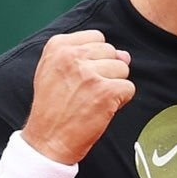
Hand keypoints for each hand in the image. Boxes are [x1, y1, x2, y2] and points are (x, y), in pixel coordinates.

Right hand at [23, 31, 134, 164]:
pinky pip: (129, 88)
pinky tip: (103, 109)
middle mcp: (73, 55)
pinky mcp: (106, 91)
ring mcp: (90, 73)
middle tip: (88, 92)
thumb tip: (124, 54)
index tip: (84, 76)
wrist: (47, 139)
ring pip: (122, 68)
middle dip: (107, 71)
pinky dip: (121, 101)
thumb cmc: (52, 108)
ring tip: (94, 100)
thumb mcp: (55, 72)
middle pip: (111, 52)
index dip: (96, 58)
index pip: (97, 38)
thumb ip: (87, 56)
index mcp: (58, 45)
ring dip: (114, 86)